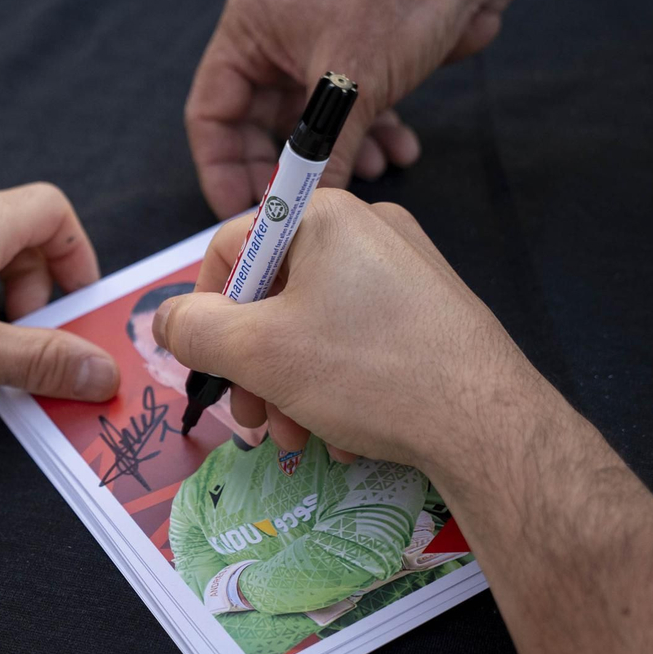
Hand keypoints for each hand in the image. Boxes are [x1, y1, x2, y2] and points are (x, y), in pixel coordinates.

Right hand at [152, 189, 550, 478]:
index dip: (203, 308)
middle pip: (274, 292)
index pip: (231, 245)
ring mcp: (405, 271)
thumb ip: (193, 328)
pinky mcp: (431, 313)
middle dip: (252, 363)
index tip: (207, 364)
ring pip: (315, 325)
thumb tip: (165, 319)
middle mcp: (367, 229)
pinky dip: (337, 385)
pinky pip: (358, 340)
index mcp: (324, 216)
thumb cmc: (366, 371)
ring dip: (290, 385)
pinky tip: (342, 433)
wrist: (486, 422)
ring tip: (300, 437)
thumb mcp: (257, 351)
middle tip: (251, 417)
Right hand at [186, 0, 517, 216]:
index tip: (244, 213)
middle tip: (299, 209)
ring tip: (371, 174)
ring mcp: (315, 47)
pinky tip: (398, 150)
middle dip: (285, 168)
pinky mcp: (356, 56)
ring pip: (308, 124)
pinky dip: (369, 135)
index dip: (222, 169)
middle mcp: (273, 39)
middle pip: (256, 125)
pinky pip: (347, 112)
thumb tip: (300, 212)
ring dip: (338, 155)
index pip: (211, 113)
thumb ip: (320, 156)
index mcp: (248, 29)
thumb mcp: (351, 89)